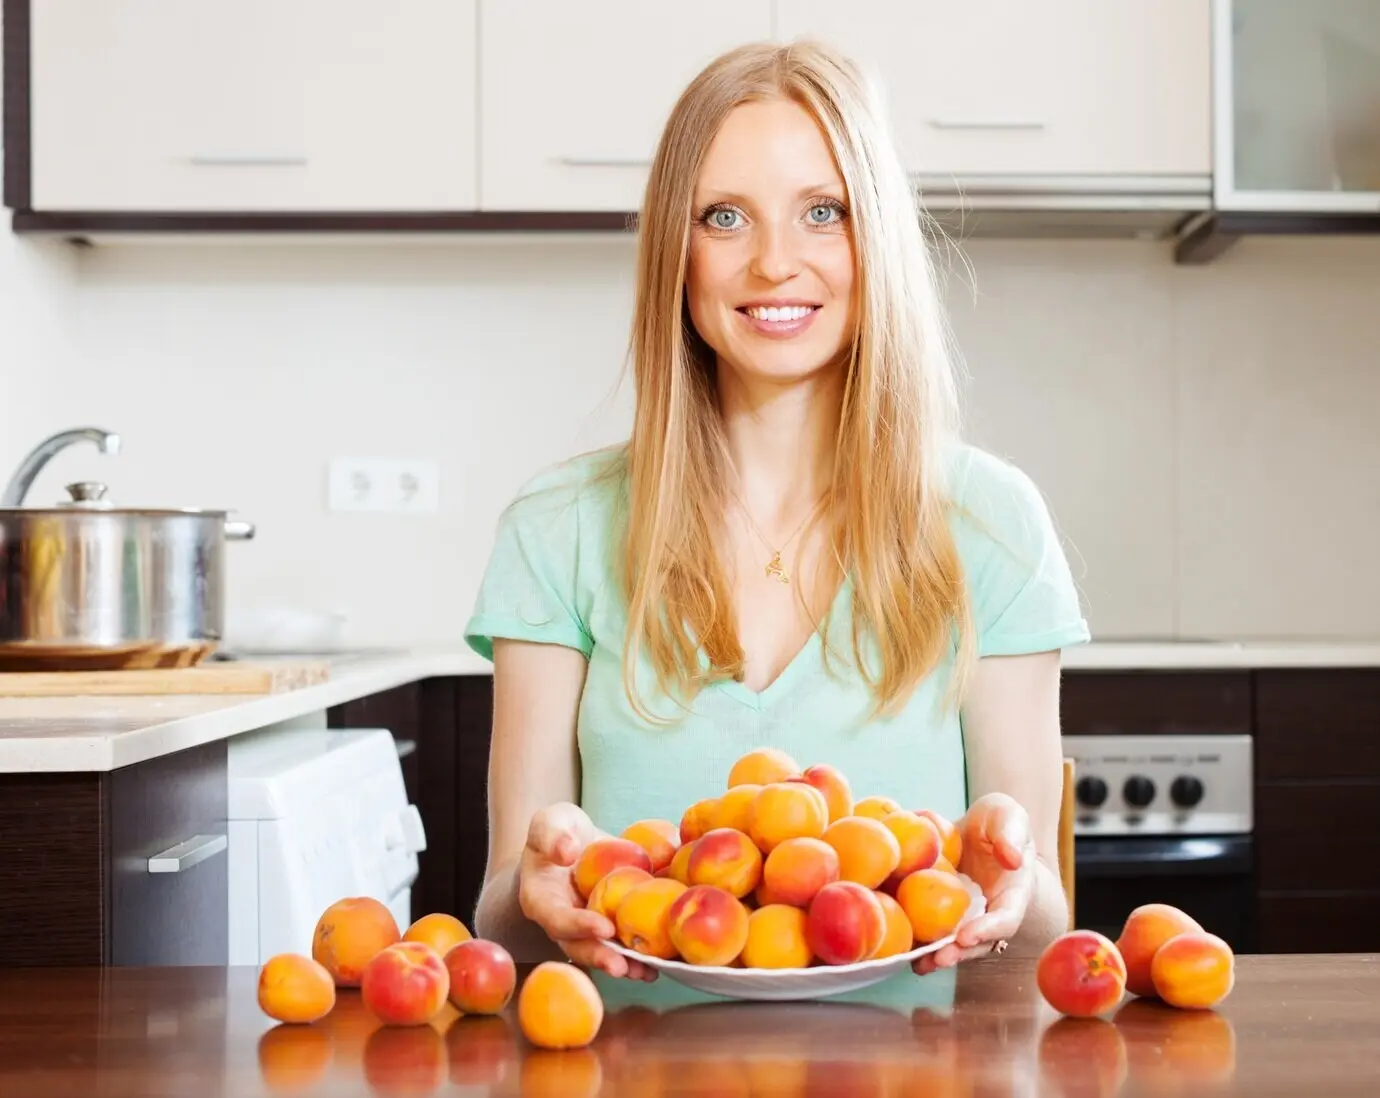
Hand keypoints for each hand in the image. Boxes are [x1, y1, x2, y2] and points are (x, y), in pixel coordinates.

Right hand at [517, 802, 657, 981]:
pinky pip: (623, 943)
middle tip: (624, 966)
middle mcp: (563, 922)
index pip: (557, 918)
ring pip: (603, 952)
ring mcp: (586, 929)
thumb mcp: (550, 821)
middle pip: (579, 946)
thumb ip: (552, 835)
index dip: (579, 926)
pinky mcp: (608, 926)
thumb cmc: (558, 830)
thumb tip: (568, 852)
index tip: (604, 927)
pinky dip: (642, 952)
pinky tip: (664, 959)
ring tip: (648, 971)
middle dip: (602, 957)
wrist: (572, 842)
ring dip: (626, 964)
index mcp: (542, 899)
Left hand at [912, 792, 1034, 975]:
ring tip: (918, 964)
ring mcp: (966, 915)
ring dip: (937, 956)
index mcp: (1012, 893)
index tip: (967, 936)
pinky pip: (931, 926)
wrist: (979, 827)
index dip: (988, 931)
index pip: (1006, 919)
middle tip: (939, 958)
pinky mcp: (942, 909)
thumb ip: (1012, 835)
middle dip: (959, 953)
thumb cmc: (1000, 821)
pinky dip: (918, 938)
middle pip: (978, 942)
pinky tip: (899, 946)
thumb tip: (1013, 858)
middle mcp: (990, 911)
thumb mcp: (1009, 817)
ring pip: (954, 942)